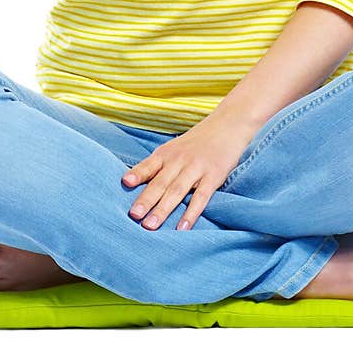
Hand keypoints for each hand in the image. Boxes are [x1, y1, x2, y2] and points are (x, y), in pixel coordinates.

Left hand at [121, 111, 252, 230]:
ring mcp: (197, 167)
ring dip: (163, 209)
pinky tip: (182, 227)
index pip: (149, 165)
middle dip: (146, 199)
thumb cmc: (197, 142)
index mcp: (167, 153)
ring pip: (177, 190)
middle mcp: (179, 159)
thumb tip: (135, 184)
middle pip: (161, 182)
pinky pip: (201, 197)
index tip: (124, 183)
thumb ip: (159, 165)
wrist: (228, 125)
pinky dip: (191, 213)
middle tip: (133, 216)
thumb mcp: (175, 148)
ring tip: (150, 226)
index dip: (137, 173)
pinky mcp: (214, 176)